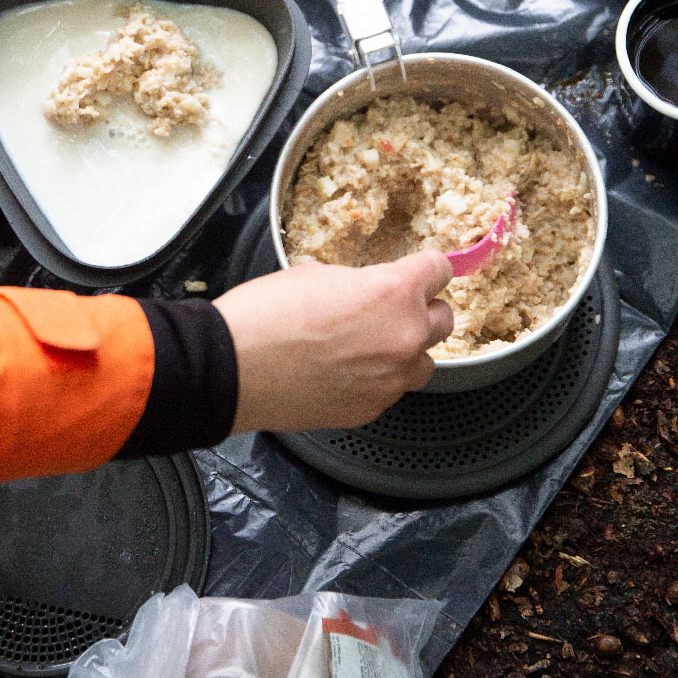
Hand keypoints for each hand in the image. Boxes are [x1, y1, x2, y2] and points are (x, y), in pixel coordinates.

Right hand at [214, 252, 454, 433]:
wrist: (233, 367)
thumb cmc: (265, 316)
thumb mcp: (314, 273)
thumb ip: (356, 282)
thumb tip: (362, 290)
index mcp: (393, 292)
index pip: (439, 270)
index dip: (428, 268)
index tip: (423, 271)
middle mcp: (403, 337)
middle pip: (444, 319)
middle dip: (421, 310)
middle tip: (392, 309)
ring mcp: (390, 379)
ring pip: (423, 362)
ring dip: (405, 351)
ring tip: (368, 346)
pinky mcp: (370, 409)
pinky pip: (389, 390)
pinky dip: (376, 380)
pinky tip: (344, 371)